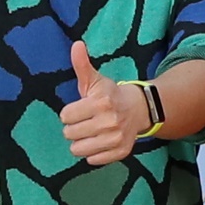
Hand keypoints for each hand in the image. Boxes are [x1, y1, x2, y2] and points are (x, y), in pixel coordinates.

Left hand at [59, 43, 149, 168]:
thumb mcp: (94, 80)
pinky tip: (100, 141)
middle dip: (74, 128)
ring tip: (90, 132)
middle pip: (69, 134)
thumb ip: (81, 65)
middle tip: (85, 121)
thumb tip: (76, 44)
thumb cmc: (109, 95)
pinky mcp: (121, 151)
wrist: (139, 109)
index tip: (79, 109)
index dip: (69, 113)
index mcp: (101, 102)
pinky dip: (93, 153)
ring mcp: (116, 138)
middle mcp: (109, 121)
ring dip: (81, 142)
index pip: (65, 116)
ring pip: (78, 150)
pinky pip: (93, 160)